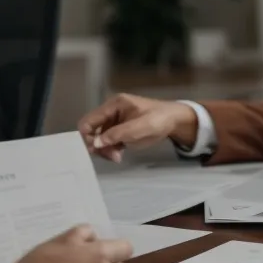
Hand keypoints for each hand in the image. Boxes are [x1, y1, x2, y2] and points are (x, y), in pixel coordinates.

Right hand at [76, 94, 197, 161]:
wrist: (174, 121)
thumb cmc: (159, 120)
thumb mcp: (140, 127)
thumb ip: (117, 134)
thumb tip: (96, 143)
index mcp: (113, 105)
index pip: (89, 120)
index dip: (87, 136)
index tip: (95, 150)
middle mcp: (111, 111)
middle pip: (92, 130)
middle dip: (98, 145)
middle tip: (111, 156)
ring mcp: (115, 121)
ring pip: (99, 137)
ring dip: (105, 149)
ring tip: (117, 157)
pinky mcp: (119, 130)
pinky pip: (108, 141)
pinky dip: (110, 149)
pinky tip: (119, 155)